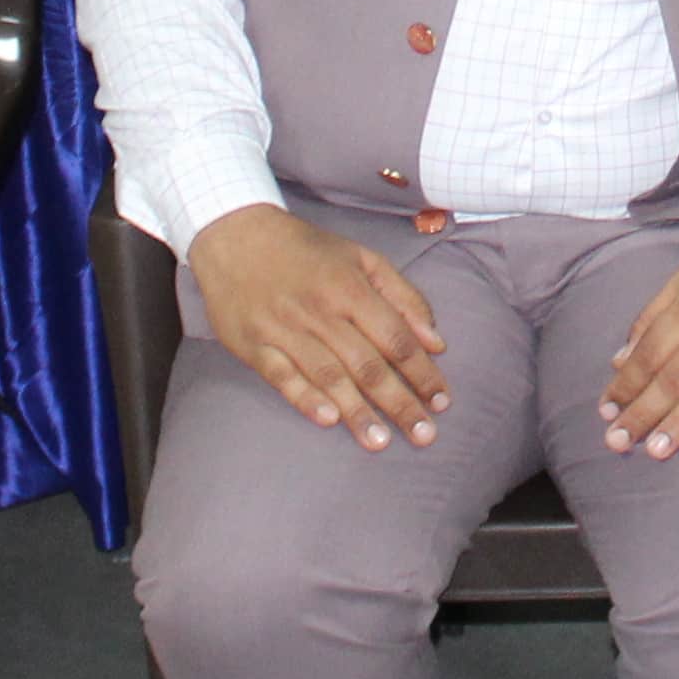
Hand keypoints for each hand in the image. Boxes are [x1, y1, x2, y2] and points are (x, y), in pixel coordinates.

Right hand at [189, 204, 450, 446]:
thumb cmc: (306, 250)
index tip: (442, 402)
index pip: (396, 338)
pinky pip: (282, 376)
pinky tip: (328, 420)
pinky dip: (305, 398)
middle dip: (399, 403)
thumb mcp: (361, 258)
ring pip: (328, 375)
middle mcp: (321, 311)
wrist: (236, 235)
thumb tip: (436, 342)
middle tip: (424, 436)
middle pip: (367, 364)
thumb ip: (403, 297)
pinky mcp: (254, 344)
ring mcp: (285, 329)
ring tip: (381, 443)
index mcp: (351, 288)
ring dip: (357, 412)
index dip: (422, 372)